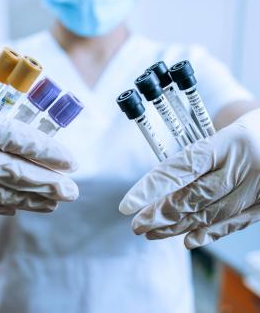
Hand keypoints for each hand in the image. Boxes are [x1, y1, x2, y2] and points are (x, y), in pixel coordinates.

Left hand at [119, 109, 259, 248]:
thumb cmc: (243, 135)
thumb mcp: (218, 136)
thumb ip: (191, 161)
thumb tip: (157, 187)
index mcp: (223, 144)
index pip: (179, 169)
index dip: (151, 189)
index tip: (127, 205)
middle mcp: (239, 167)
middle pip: (191, 197)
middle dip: (159, 214)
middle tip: (137, 225)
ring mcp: (254, 188)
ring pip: (208, 214)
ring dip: (177, 227)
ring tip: (152, 233)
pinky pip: (233, 223)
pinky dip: (208, 233)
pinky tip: (187, 240)